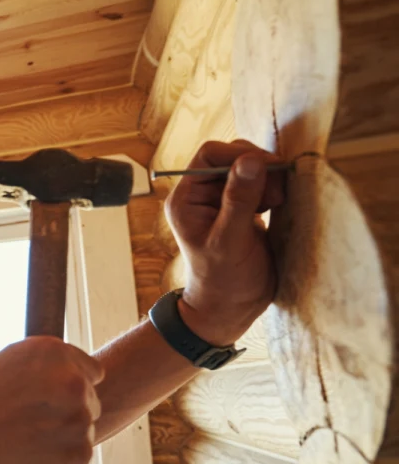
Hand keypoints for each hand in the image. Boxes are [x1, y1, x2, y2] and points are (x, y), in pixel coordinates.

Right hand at [0, 337, 103, 463]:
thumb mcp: (14, 357)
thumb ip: (60, 358)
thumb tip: (96, 375)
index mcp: (63, 362)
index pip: (92, 375)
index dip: (66, 385)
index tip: (42, 396)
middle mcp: (78, 392)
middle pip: (91, 406)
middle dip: (67, 412)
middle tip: (30, 420)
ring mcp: (80, 431)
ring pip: (82, 436)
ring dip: (61, 439)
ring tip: (25, 440)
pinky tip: (28, 458)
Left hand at [164, 140, 286, 343]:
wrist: (230, 308)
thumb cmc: (224, 281)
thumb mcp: (230, 241)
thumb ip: (239, 200)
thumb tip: (250, 160)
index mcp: (186, 198)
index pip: (210, 155)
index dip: (240, 155)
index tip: (269, 168)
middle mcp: (201, 195)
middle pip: (233, 158)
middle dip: (259, 168)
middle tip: (277, 193)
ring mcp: (221, 201)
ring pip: (250, 169)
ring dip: (270, 179)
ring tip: (277, 203)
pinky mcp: (242, 209)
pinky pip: (260, 185)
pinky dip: (273, 189)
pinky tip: (278, 207)